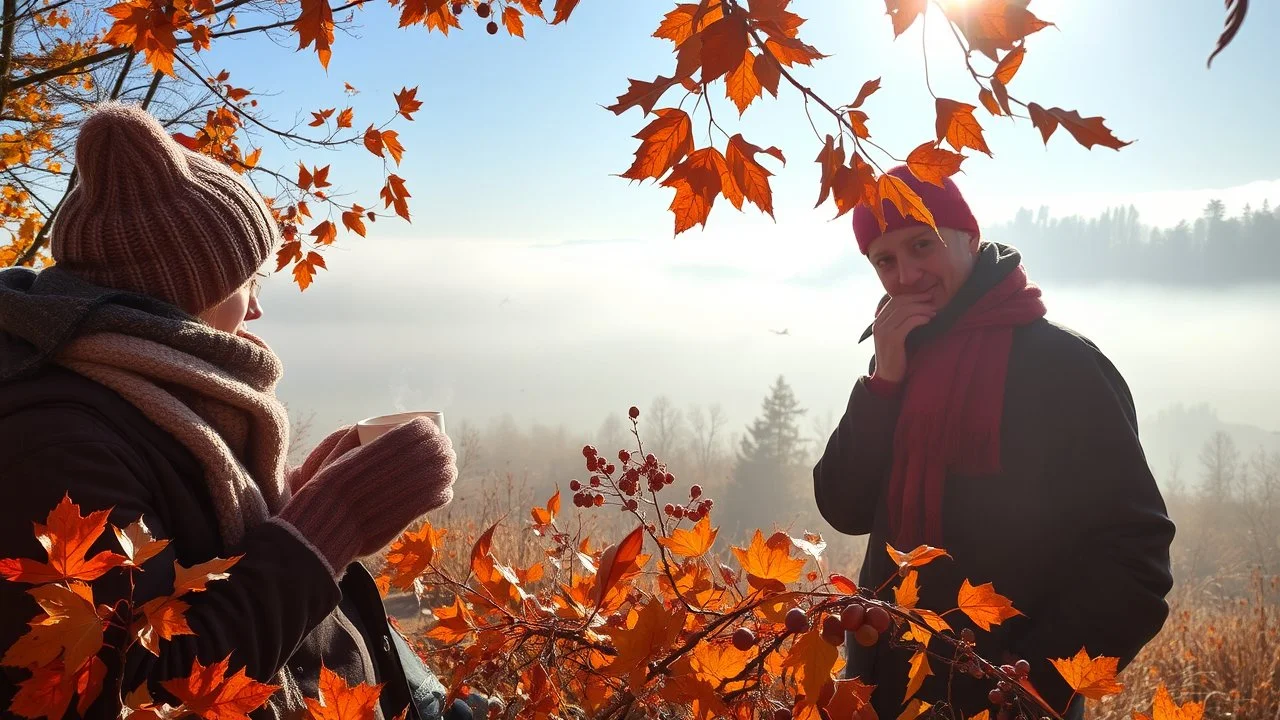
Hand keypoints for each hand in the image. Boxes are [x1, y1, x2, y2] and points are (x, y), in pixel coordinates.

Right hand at [279, 417, 456, 573]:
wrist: (323, 530)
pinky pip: (438, 498)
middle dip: (444, 447)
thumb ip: (347, 441)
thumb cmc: (324, 494)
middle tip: (445, 448)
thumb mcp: (332, 460)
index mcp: (377, 451)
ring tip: (449, 468)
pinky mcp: (409, 514)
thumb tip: (360, 426)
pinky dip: (443, 493)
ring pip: (441, 474)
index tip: (430, 429)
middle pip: (434, 451)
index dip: (428, 428)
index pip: (417, 430)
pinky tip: (444, 491)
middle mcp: (394, 468)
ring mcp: (404, 492)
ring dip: (448, 469)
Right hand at [871, 293, 934, 382]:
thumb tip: (916, 310)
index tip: (925, 296)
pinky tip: (928, 320)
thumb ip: (899, 323)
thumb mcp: (894, 337)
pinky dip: (920, 318)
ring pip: (905, 310)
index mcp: (878, 321)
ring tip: (933, 311)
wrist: (888, 377)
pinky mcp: (893, 339)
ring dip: (922, 308)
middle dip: (918, 299)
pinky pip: (908, 322)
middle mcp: (879, 324)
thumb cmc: (895, 357)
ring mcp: (884, 331)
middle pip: (899, 302)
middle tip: (931, 300)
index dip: (911, 295)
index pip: (894, 300)